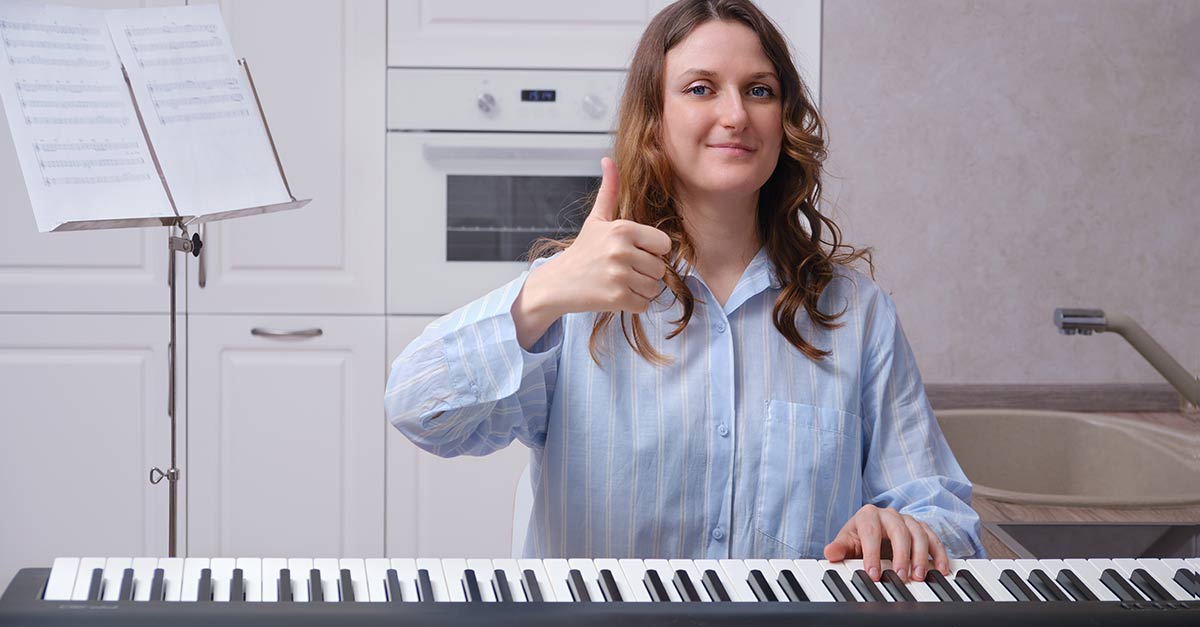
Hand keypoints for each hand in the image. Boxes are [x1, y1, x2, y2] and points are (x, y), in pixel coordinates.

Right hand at [529, 157, 671, 316]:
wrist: (557, 283)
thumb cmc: (582, 252)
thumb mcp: (596, 220)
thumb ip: (609, 191)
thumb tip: (608, 159)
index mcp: (622, 228)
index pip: (664, 245)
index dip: (651, 251)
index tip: (633, 253)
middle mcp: (621, 249)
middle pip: (660, 268)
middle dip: (645, 273)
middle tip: (621, 270)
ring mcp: (619, 274)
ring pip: (654, 288)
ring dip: (640, 289)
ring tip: (617, 282)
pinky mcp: (616, 297)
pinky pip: (644, 304)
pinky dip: (633, 304)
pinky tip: (614, 295)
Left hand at [822, 504, 949, 582]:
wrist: (873, 530)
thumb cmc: (859, 537)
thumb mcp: (847, 542)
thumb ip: (840, 548)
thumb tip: (830, 552)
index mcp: (868, 515)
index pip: (871, 532)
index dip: (872, 553)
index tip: (873, 574)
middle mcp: (890, 514)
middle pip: (899, 531)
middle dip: (901, 556)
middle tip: (900, 577)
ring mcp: (908, 520)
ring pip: (918, 534)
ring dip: (920, 556)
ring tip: (919, 576)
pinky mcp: (922, 529)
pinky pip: (933, 538)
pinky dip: (939, 554)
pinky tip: (940, 569)